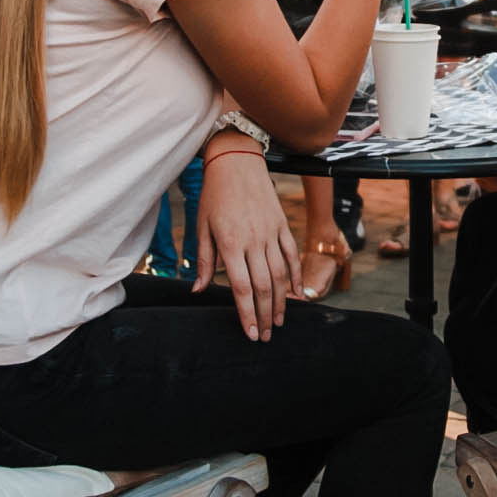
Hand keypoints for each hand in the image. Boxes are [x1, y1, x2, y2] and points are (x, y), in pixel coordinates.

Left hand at [194, 145, 300, 341]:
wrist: (236, 161)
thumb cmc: (214, 194)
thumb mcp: (202, 227)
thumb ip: (204, 260)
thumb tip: (199, 290)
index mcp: (231, 243)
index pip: (241, 288)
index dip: (246, 314)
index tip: (250, 333)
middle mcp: (254, 241)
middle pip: (263, 287)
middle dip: (264, 316)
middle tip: (265, 336)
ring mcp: (271, 233)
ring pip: (280, 275)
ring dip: (281, 303)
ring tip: (279, 322)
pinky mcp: (282, 225)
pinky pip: (292, 255)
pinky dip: (296, 277)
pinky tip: (297, 294)